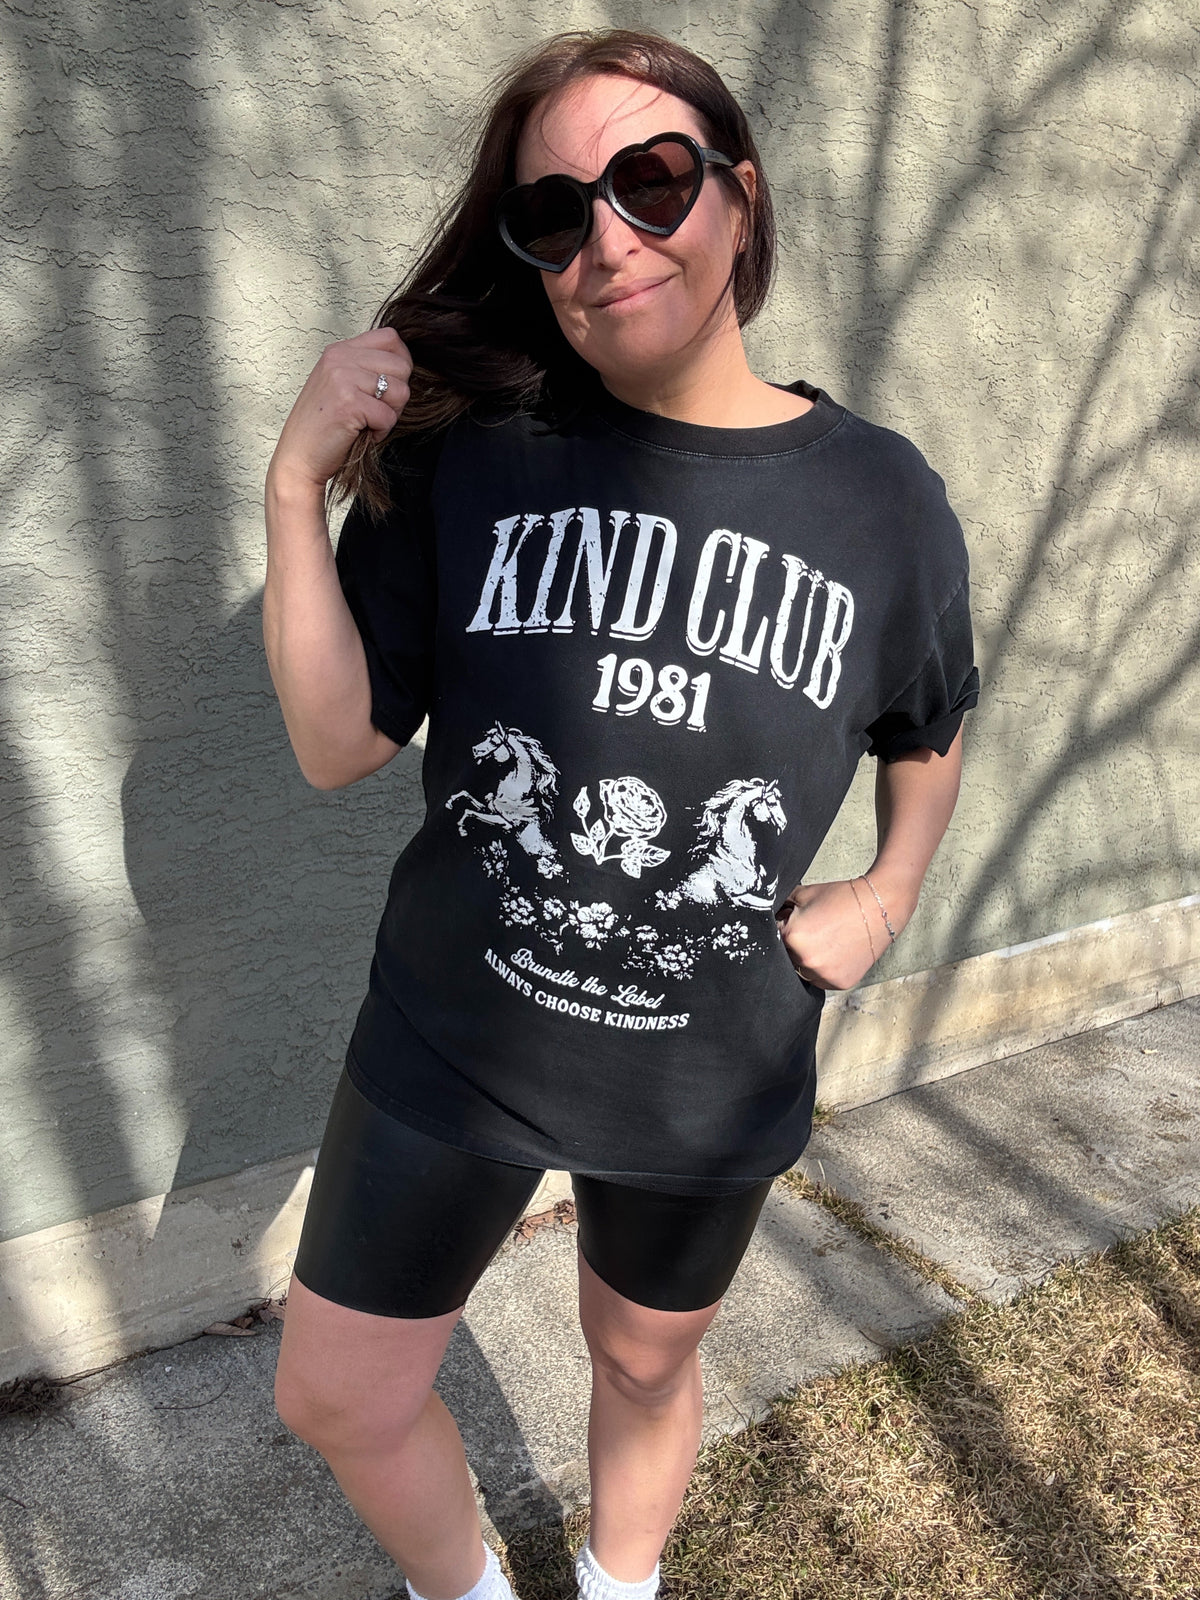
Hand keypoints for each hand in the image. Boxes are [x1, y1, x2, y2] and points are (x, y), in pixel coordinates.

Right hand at [267, 326, 413, 491]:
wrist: (298, 457)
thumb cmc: (322, 427)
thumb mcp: (340, 384)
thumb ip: (364, 368)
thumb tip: (404, 364)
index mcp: (339, 351)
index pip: (391, 338)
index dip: (401, 364)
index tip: (389, 387)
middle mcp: (340, 358)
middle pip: (402, 365)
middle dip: (397, 395)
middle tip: (375, 411)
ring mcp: (342, 379)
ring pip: (401, 391)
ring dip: (390, 414)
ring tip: (366, 422)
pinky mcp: (349, 403)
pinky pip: (389, 416)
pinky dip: (381, 432)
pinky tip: (360, 433)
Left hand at [775, 878, 892, 990]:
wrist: (877, 907)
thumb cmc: (842, 898)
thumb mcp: (803, 893)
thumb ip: (781, 906)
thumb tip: (769, 912)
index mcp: (792, 937)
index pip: (774, 938)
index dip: (783, 928)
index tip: (793, 924)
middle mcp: (805, 960)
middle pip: (787, 957)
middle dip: (794, 945)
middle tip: (813, 932)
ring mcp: (823, 974)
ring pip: (803, 971)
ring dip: (808, 960)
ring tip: (825, 941)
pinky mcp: (839, 983)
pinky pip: (821, 980)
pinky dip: (824, 969)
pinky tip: (835, 952)